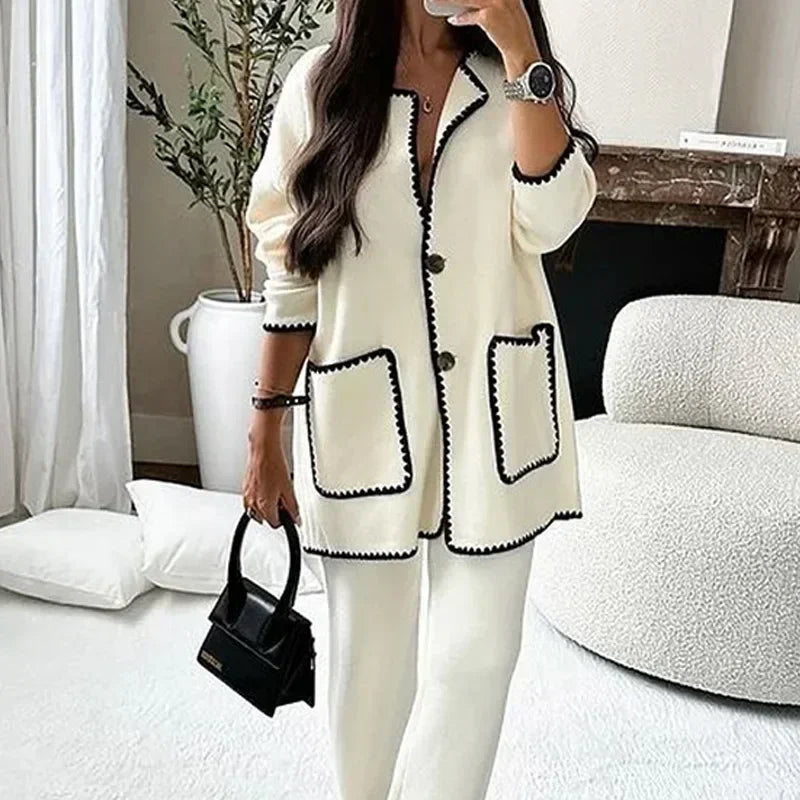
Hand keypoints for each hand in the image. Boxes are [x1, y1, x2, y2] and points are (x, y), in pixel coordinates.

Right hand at [241, 410, 300, 527]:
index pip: (275, 523)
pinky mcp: (244, 488)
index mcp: (264, 506)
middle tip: (283, 500)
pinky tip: (266, 488)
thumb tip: (296, 518)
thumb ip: (293, 507)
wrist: (263, 450)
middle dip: (274, 512)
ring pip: (256, 511)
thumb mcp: (288, 488)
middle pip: (265, 518)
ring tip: (275, 493)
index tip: (289, 512)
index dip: (284, 518)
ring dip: (265, 507)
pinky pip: (251, 501)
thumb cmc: (273, 465)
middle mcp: (252, 503)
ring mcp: (246, 496)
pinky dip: (258, 499)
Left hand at [446, 0, 538, 68]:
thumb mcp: (507, 10)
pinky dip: (460, 19)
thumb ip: (492, 3)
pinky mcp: (488, 17)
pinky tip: (453, 19)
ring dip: (452, 0)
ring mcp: (496, 3)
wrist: (520, 49)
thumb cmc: (513, 32)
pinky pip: (469, 16)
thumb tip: (474, 4)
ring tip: (441, 0)